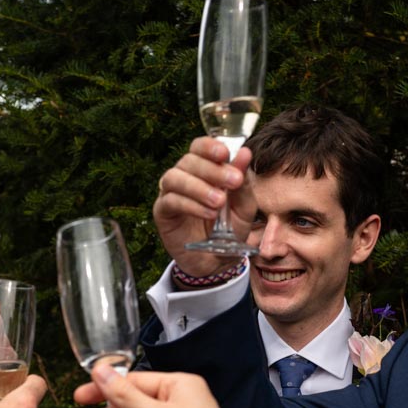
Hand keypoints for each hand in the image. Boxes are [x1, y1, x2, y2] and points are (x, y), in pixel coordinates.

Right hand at [153, 136, 253, 276]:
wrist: (215, 261)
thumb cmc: (228, 229)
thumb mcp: (243, 208)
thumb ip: (244, 184)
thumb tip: (245, 154)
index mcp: (204, 169)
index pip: (200, 147)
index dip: (210, 146)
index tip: (225, 154)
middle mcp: (185, 176)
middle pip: (189, 160)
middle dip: (212, 169)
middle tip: (234, 181)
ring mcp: (171, 192)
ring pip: (175, 177)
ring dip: (199, 187)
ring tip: (219, 202)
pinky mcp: (162, 211)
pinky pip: (171, 201)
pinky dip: (191, 205)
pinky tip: (209, 213)